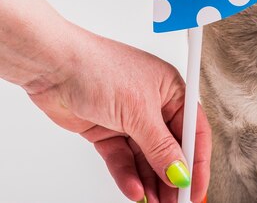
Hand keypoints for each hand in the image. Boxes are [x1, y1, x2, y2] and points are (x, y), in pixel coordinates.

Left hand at [26, 24, 210, 202]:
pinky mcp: (107, 131)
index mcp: (171, 89)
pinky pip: (122, 159)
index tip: (195, 190)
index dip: (198, 161)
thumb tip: (179, 171)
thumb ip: (160, 146)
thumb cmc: (100, 68)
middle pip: (170, 148)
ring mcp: (129, 119)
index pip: (194, 130)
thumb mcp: (139, 111)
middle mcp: (154, 104)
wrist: (55, 68)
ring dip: (150, 181)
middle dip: (172, 177)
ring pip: (145, 158)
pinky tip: (135, 190)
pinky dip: (128, 176)